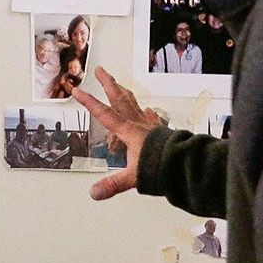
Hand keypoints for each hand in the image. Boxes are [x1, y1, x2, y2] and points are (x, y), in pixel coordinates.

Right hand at [74, 67, 165, 200]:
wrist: (186, 163)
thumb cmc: (162, 166)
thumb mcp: (133, 177)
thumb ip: (113, 184)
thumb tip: (95, 192)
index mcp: (128, 131)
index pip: (104, 113)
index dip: (89, 102)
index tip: (77, 90)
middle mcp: (138, 124)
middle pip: (120, 99)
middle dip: (108, 83)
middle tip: (100, 70)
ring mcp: (150, 125)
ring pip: (134, 103)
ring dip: (124, 92)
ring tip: (118, 83)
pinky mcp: (160, 131)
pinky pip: (151, 117)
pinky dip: (147, 112)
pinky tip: (148, 110)